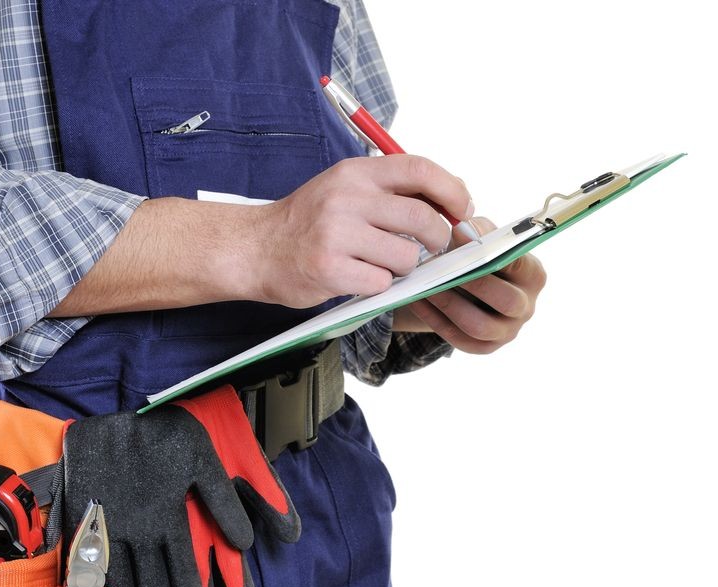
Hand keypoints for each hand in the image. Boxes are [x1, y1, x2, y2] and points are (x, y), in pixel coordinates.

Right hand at [244, 155, 474, 306]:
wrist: (255, 248)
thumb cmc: (308, 222)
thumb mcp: (344, 189)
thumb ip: (390, 191)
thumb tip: (449, 202)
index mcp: (355, 173)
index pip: (419, 169)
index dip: (451, 190)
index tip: (462, 209)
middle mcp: (347, 198)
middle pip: (422, 219)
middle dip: (438, 238)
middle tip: (432, 248)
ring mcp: (337, 234)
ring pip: (406, 257)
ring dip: (403, 268)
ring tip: (379, 263)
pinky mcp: (329, 268)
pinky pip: (381, 283)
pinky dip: (378, 286)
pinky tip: (358, 278)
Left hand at [393, 217, 545, 353]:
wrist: (474, 289)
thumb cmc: (482, 258)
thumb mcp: (484, 239)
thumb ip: (479, 232)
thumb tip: (464, 230)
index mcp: (533, 276)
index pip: (519, 265)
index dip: (491, 253)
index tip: (460, 237)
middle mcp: (526, 307)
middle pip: (506, 301)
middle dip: (472, 284)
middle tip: (443, 270)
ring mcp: (508, 331)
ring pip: (479, 326)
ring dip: (449, 305)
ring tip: (425, 287)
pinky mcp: (486, 347)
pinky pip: (460, 339)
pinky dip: (436, 320)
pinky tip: (419, 302)